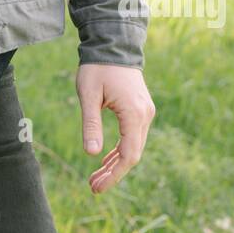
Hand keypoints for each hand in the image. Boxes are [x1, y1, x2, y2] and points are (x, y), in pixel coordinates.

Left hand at [76, 64, 155, 194]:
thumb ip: (91, 125)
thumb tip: (92, 155)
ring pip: (133, 147)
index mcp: (134, 113)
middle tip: (92, 186)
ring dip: (116, 163)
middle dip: (113, 173)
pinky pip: (133, 136)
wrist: (113, 45)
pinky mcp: (141, 109)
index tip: (96, 187)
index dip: (114, 175)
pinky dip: (120, 150)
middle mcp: (145, 115)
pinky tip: (105, 159)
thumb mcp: (88, 95)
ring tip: (96, 178)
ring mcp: (145, 112)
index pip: (128, 155)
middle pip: (133, 154)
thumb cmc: (97, 68)